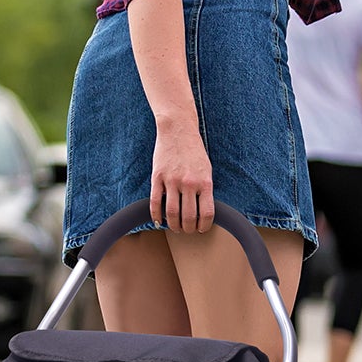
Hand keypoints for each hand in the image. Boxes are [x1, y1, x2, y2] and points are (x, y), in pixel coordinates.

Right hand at [150, 115, 212, 232]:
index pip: (206, 213)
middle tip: (187, 231)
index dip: (204, 226)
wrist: (178, 130)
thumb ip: (205, 189)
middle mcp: (189, 183)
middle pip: (188, 217)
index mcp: (204, 182)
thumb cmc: (194, 151)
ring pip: (172, 213)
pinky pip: (156, 202)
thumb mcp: (206, 169)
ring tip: (175, 228)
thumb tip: (203, 211)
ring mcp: (172, 180)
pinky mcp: (157, 177)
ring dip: (173, 225)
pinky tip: (159, 221)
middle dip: (188, 229)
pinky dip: (156, 215)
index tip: (201, 229)